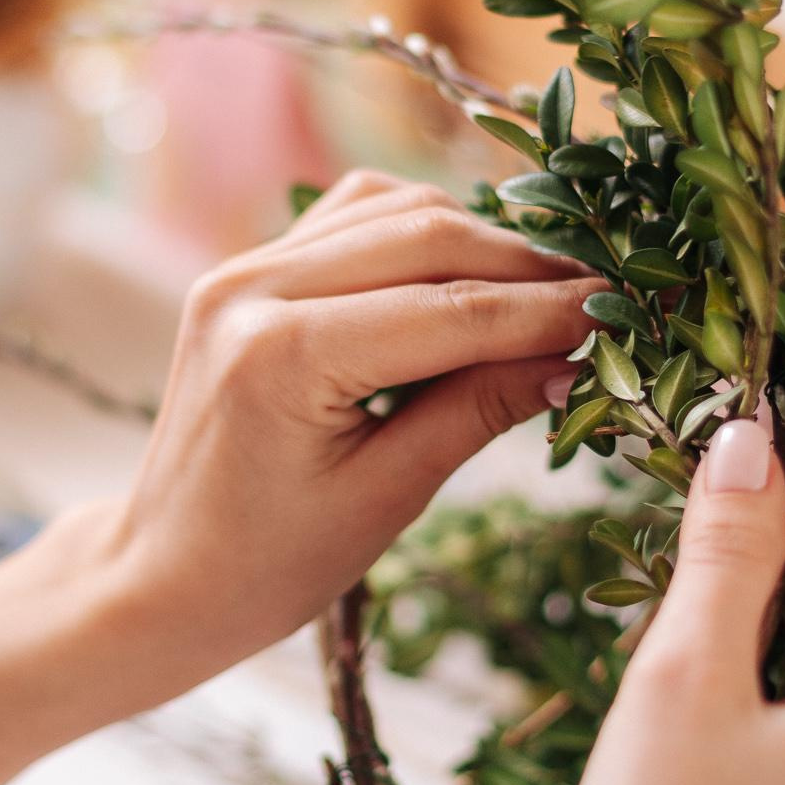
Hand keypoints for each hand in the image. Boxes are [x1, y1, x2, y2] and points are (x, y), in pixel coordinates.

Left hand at [78, 171, 602, 711]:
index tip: (625, 313)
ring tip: (548, 294)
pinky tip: (469, 277)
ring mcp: (242, 268)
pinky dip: (421, 233)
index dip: (549, 311)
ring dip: (479, 240)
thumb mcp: (386, 498)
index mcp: (282, 354)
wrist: (159, 574)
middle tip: (604, 301)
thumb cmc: (266, 566)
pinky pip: (353, 218)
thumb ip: (478, 411)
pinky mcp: (246, 270)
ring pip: (394, 209)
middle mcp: (253, 286)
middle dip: (526, 267)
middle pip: (427, 235)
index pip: (451, 310)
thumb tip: (577, 354)